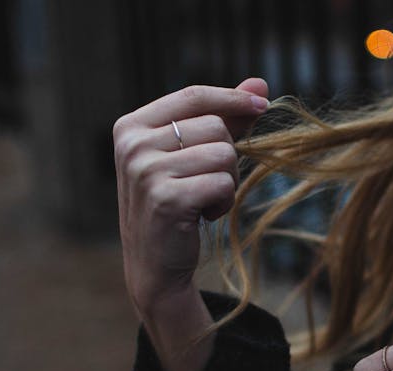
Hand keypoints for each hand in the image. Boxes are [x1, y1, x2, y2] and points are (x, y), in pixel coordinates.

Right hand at [113, 79, 268, 315]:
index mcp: (131, 126)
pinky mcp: (166, 199)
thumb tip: (259, 83)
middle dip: (226, 156)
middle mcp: (133, 145)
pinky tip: (202, 215)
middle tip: (206, 182)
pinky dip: (223, 201)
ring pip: (224, 154)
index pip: (193, 96)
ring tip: (203, 200)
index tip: (262, 105)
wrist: (154, 265)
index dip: (232, 98)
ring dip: (226, 181)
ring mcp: (146, 172)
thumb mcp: (190, 156)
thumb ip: (222, 118)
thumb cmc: (175, 204)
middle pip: (215, 126)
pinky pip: (223, 183)